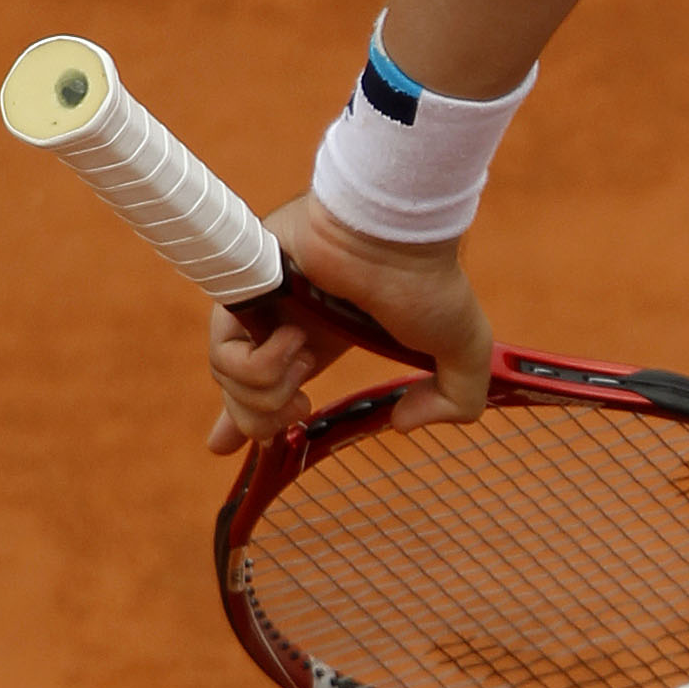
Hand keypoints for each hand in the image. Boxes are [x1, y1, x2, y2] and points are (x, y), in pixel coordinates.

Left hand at [204, 197, 495, 456]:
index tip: (226, 448)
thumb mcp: (462, 354)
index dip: (241, 422)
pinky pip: (227, 360)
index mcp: (320, 339)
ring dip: (274, 393)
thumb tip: (402, 425)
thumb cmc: (427, 282)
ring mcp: (258, 310)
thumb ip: (453, 401)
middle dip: (261, 424)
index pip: (265, 385)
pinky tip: (296, 338)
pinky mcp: (238, 296)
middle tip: (300, 411)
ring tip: (306, 360)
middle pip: (238, 399)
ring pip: (229, 385)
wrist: (394, 239)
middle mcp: (282, 326)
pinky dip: (265, 365)